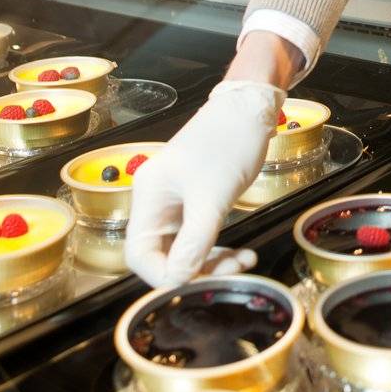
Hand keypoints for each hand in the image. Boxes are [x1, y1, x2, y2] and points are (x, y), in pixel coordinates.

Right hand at [125, 79, 284, 286]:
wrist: (250, 108)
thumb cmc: (228, 141)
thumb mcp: (212, 196)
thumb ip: (194, 240)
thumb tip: (179, 278)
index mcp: (149, 197)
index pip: (140, 254)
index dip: (164, 275)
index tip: (195, 282)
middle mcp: (157, 202)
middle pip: (163, 255)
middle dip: (195, 270)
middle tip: (230, 271)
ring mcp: (177, 203)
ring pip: (185, 249)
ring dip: (212, 261)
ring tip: (244, 262)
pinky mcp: (197, 202)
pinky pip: (200, 237)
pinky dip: (219, 248)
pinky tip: (242, 253)